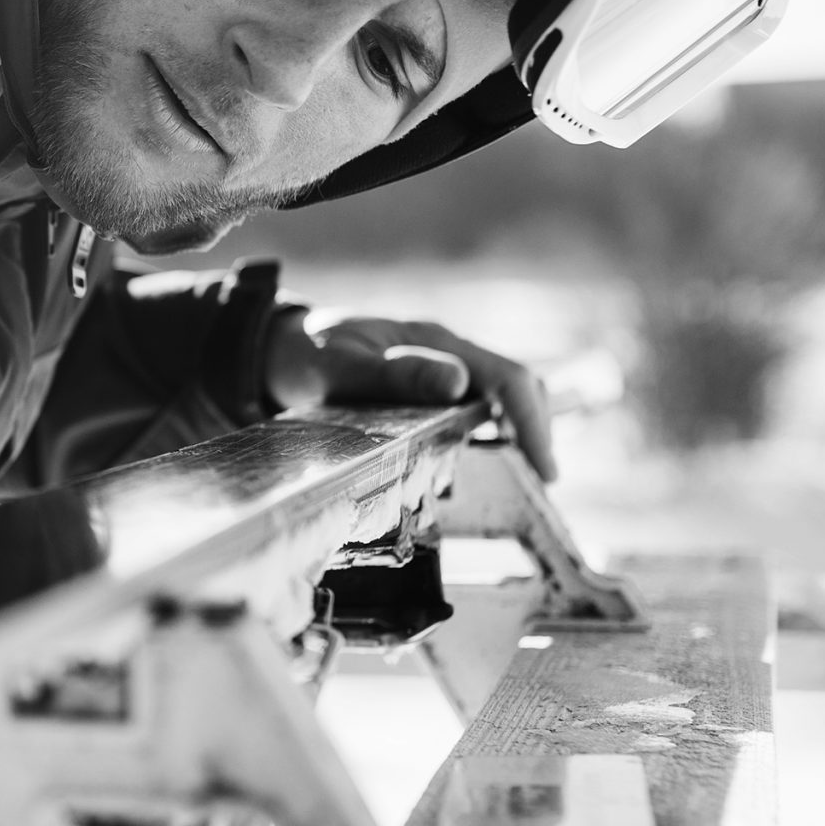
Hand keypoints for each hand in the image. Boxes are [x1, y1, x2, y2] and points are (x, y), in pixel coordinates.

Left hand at [260, 307, 556, 480]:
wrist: (280, 350)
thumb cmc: (308, 355)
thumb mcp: (341, 365)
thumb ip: (394, 373)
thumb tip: (458, 382)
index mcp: (436, 340)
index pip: (509, 377)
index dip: (533, 422)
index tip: (544, 468)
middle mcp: (449, 352)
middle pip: (518, 387)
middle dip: (537, 433)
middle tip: (540, 485)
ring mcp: (443, 369)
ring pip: (502, 399)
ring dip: (521, 435)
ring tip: (525, 481)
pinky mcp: (432, 390)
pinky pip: (477, 410)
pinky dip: (495, 437)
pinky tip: (491, 466)